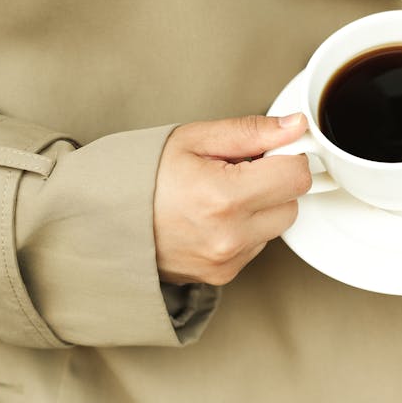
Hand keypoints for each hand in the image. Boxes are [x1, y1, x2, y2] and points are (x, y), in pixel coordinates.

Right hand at [153, 113, 310, 284]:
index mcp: (223, 197)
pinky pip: (256, 246)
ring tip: (219, 196)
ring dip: (260, 209)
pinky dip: (244, 230)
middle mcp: (229, 236)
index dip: (286, 157)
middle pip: (292, 204)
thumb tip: (295, 127)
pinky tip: (213, 218)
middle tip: (239, 171)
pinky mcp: (223, 275)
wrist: (105, 221)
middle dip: (274, 184)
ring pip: (275, 227)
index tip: (270, 151)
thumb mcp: (195, 139)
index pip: (295, 176)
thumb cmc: (143, 177)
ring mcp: (226, 261)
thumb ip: (252, 132)